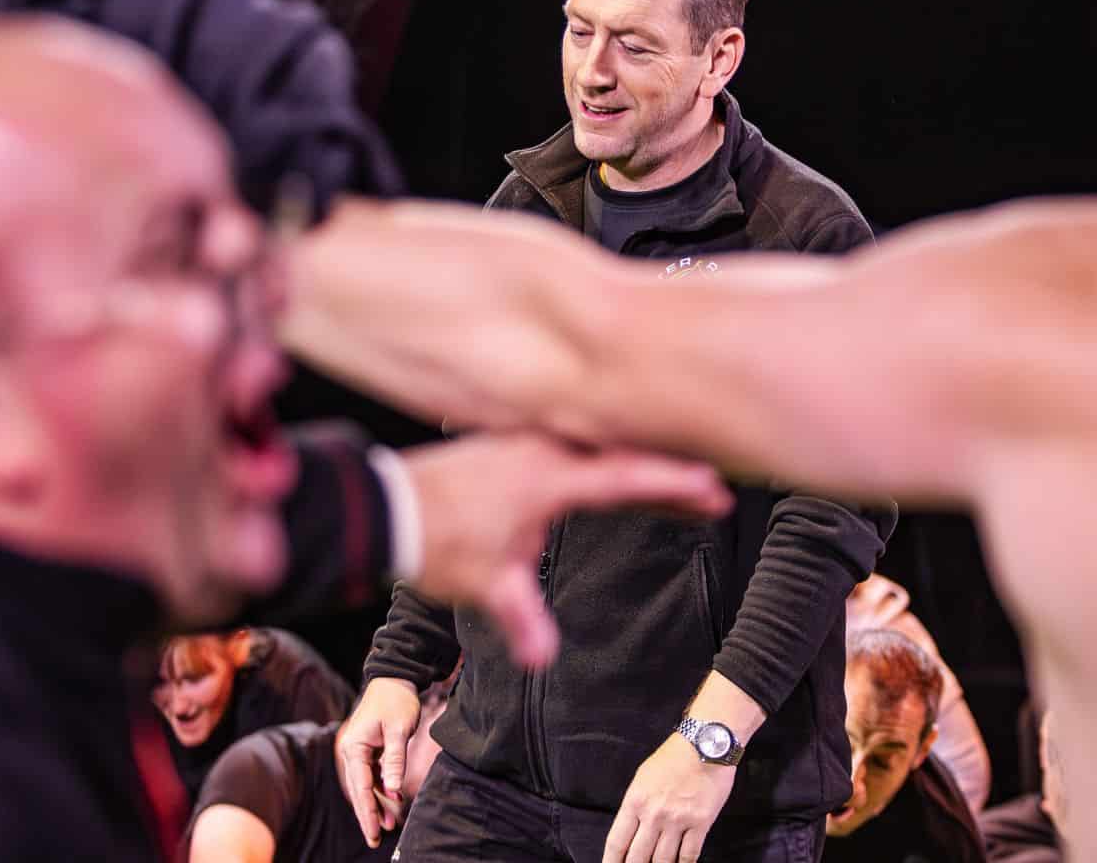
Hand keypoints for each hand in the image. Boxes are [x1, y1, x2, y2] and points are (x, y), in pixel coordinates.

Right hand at [335, 678, 421, 848]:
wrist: (394, 678)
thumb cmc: (397, 701)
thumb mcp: (399, 731)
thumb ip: (395, 761)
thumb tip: (393, 791)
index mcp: (354, 746)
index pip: (361, 786)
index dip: (368, 811)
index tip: (374, 832)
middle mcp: (351, 750)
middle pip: (358, 789)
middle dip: (368, 814)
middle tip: (376, 840)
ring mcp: (358, 750)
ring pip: (364, 784)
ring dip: (375, 804)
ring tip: (386, 826)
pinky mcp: (367, 749)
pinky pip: (371, 775)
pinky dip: (380, 789)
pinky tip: (390, 803)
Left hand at [403, 432, 731, 667]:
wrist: (382, 509)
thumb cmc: (436, 543)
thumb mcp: (487, 586)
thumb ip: (522, 618)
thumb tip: (542, 658)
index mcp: (549, 478)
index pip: (627, 478)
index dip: (674, 485)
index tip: (714, 491)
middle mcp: (542, 447)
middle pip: (621, 455)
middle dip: (668, 475)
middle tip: (710, 494)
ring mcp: (523, 438)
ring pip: (595, 443)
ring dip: (634, 462)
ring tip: (668, 483)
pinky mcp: (507, 440)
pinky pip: (569, 440)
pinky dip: (599, 455)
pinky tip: (606, 465)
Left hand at [603, 733, 735, 862]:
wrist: (706, 744)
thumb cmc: (674, 757)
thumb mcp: (644, 777)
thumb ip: (636, 804)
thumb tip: (632, 829)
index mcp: (635, 801)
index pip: (617, 842)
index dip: (611, 862)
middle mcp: (654, 814)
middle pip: (638, 857)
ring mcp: (678, 820)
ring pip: (663, 860)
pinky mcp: (701, 822)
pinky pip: (689, 854)